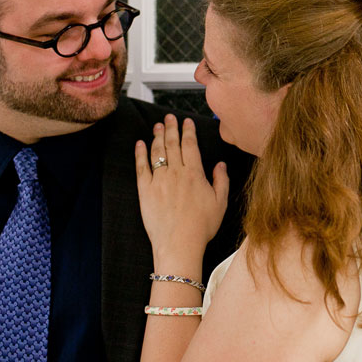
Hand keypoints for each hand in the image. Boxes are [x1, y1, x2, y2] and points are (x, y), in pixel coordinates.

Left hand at [135, 115, 229, 266]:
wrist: (179, 244)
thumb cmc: (201, 227)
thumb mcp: (220, 203)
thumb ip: (221, 181)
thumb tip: (220, 165)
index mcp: (195, 174)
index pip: (190, 145)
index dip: (188, 131)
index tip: (186, 122)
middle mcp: (176, 173)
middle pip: (172, 144)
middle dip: (171, 128)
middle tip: (168, 117)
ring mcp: (159, 180)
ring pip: (157, 152)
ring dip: (157, 136)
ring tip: (156, 126)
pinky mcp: (145, 190)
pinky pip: (141, 167)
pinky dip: (140, 154)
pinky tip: (140, 144)